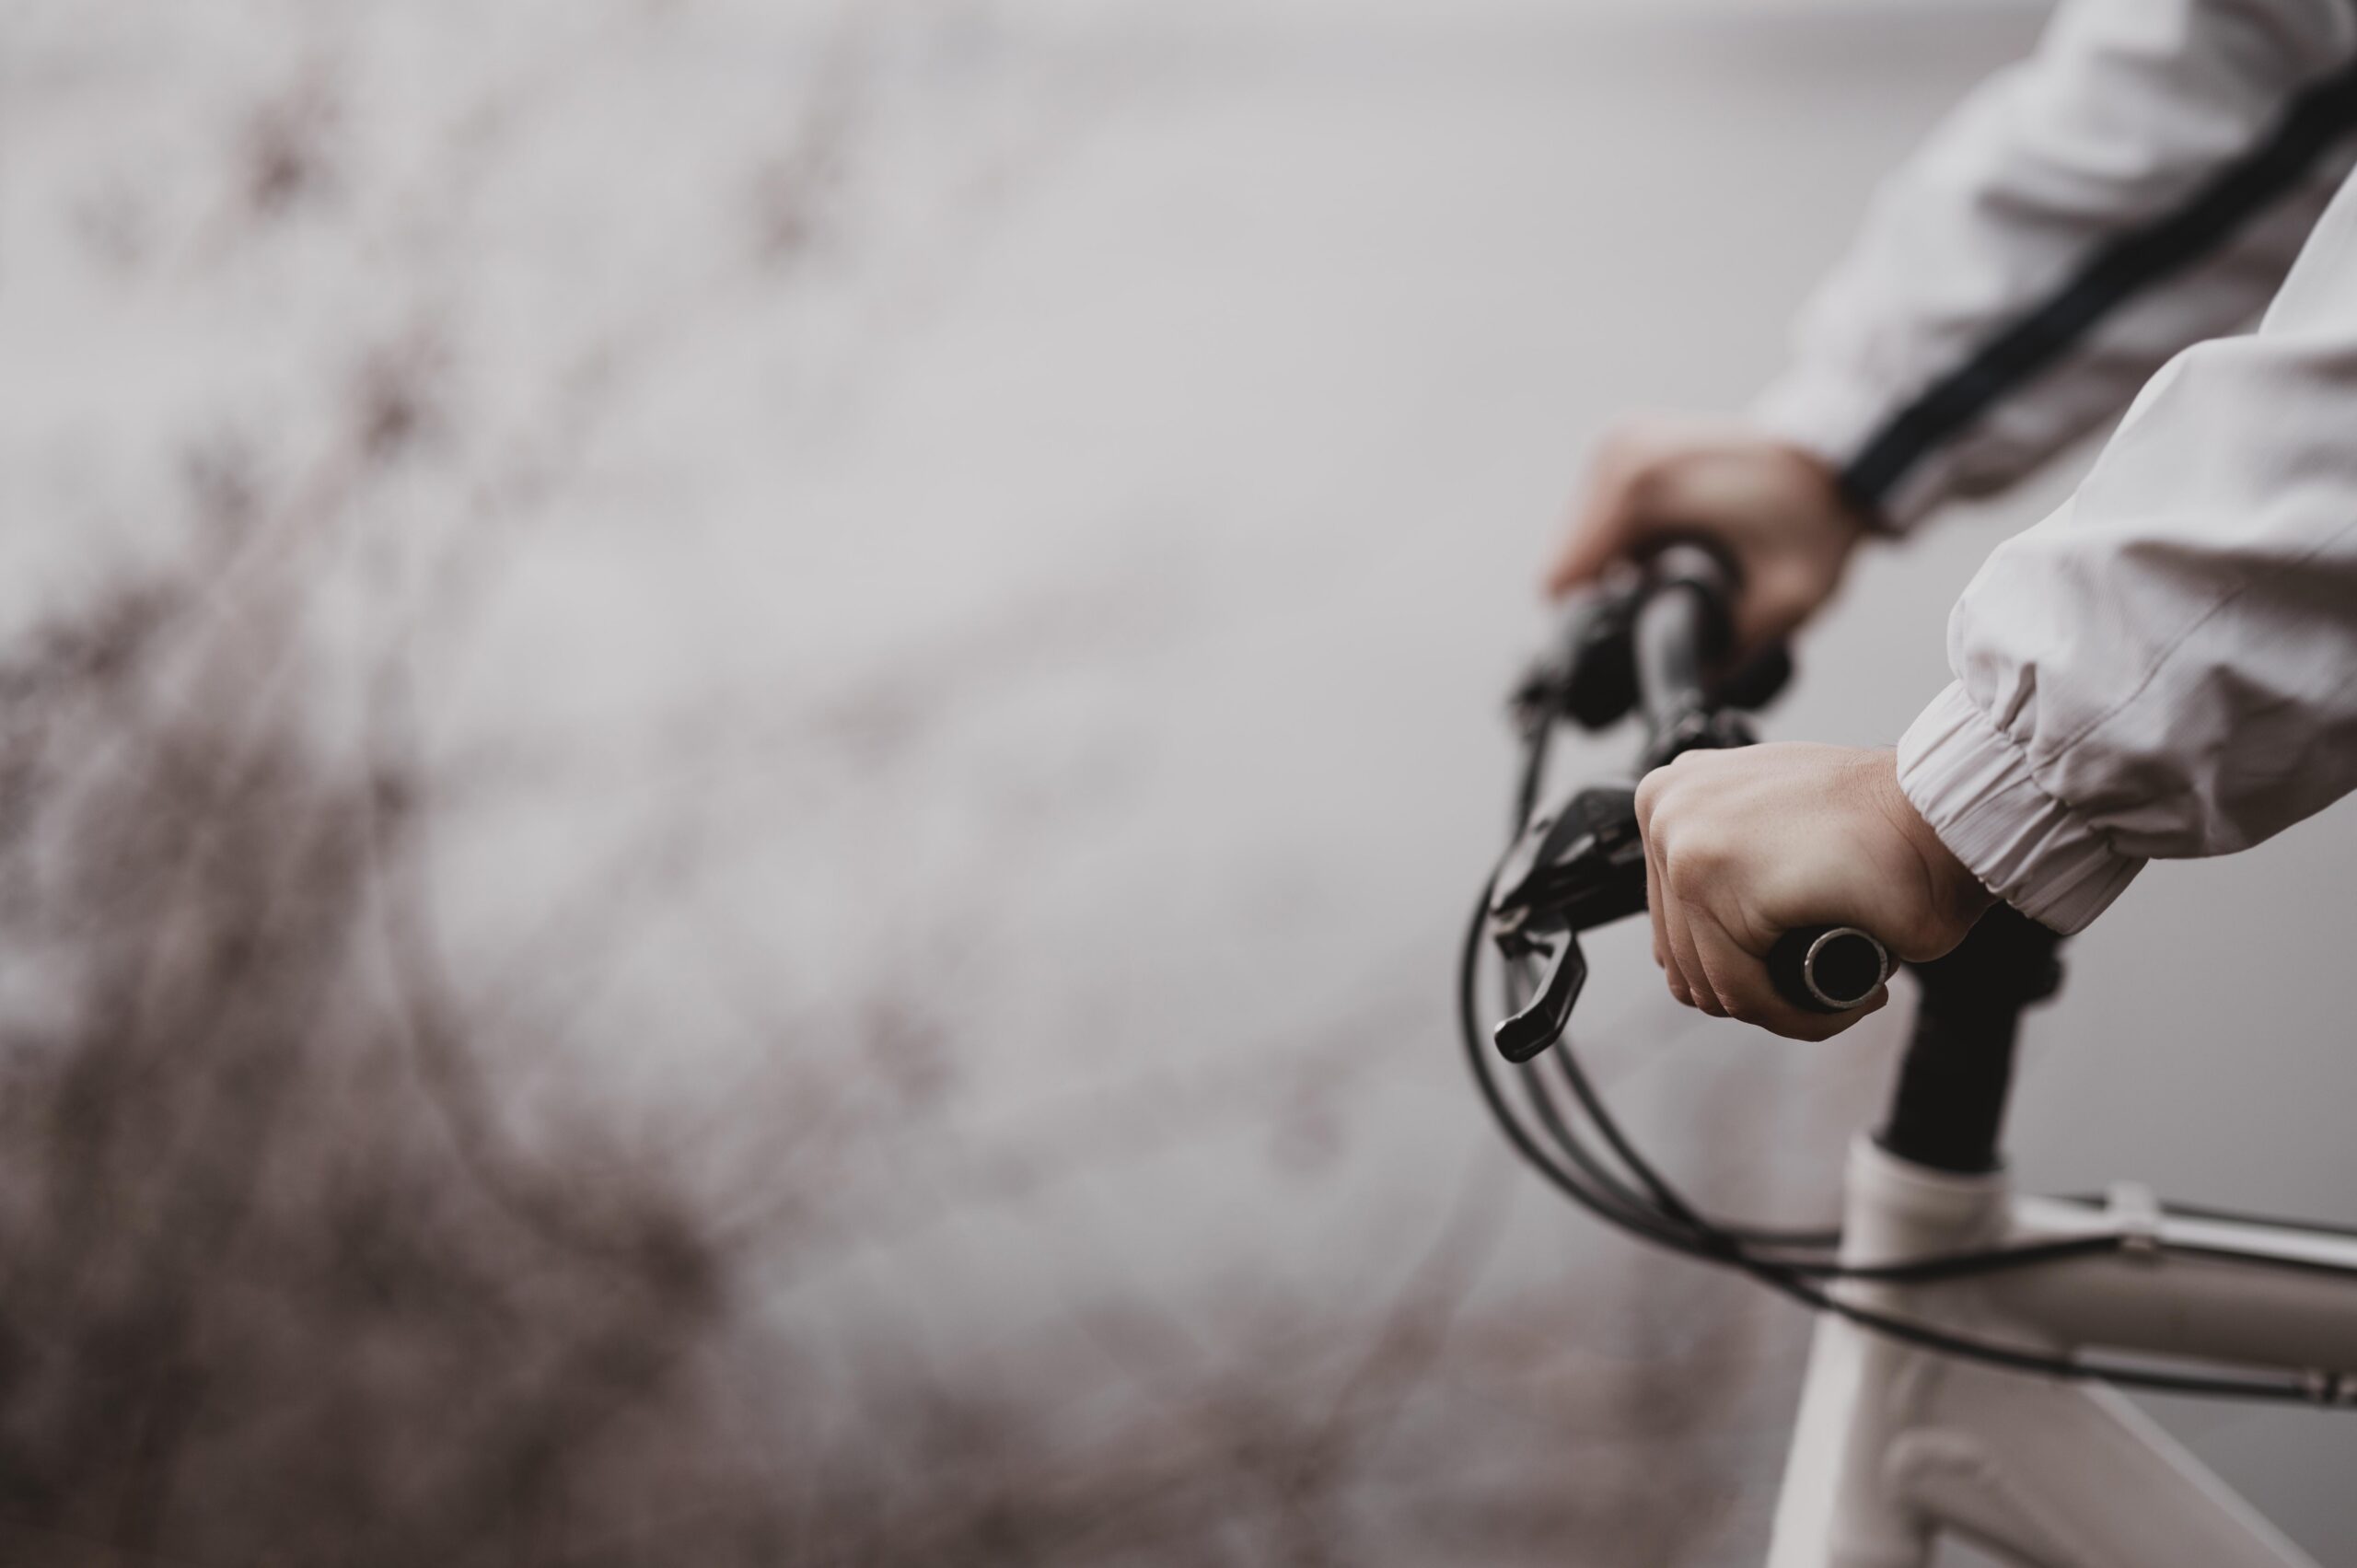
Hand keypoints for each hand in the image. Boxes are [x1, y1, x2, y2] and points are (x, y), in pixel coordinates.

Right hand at [1546, 417, 1869, 653]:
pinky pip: (1596, 518)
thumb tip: (1675, 700)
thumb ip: (1728, 657)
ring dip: (1614, 570)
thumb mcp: (1785, 601)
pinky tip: (1671, 546)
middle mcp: (1616, 451)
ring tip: (1678, 571)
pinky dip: (1623, 544)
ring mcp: (1619, 441)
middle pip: (1565, 564)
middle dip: (1609, 598)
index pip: (1561, 584)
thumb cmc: (1816, 519)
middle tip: (1674, 602)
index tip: (1645, 633)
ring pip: (1577, 543)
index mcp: (1637, 484)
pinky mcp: (1627, 444)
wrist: (1841, 457)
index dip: (1597, 628)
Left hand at [1634, 744, 1993, 1039]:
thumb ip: (1737, 860)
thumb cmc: (1886, 822)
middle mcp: (1663, 809)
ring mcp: (1679, 842)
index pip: (1675, 919)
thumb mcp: (1785, 823)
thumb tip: (1711, 931)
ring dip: (1784, 1007)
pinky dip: (1797, 1016)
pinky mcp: (1709, 881)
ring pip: (1714, 980)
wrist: (1947, 807)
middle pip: (1685, 952)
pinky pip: (1743, 992)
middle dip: (1762, 989)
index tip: (1801, 969)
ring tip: (1853, 992)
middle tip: (1837, 985)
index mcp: (1672, 794)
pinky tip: (1853, 1002)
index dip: (1740, 964)